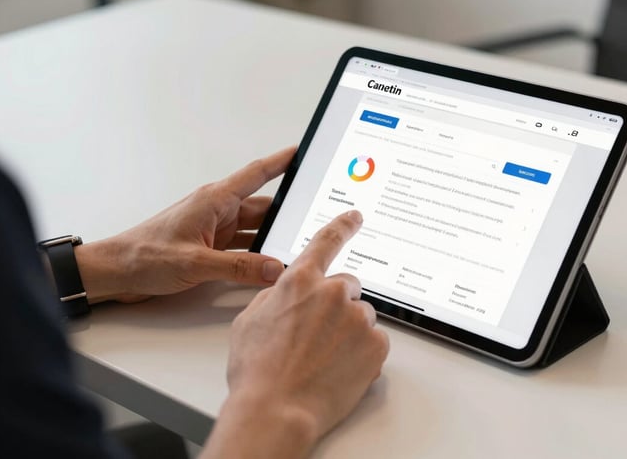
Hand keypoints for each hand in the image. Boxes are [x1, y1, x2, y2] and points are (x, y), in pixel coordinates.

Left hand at [74, 147, 295, 302]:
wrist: (116, 272)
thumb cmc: (144, 256)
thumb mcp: (195, 262)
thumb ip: (238, 267)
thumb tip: (275, 267)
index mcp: (214, 201)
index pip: (257, 174)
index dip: (282, 161)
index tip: (302, 152)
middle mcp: (217, 211)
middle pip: (263, 208)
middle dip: (288, 213)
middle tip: (315, 214)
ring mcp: (215, 229)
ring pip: (256, 230)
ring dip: (273, 238)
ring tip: (298, 246)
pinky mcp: (211, 247)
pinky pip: (244, 248)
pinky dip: (258, 255)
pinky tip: (271, 265)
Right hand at [201, 211, 389, 458]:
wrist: (276, 410)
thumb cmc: (257, 371)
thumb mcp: (250, 321)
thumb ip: (275, 296)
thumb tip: (287, 293)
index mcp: (300, 281)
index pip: (326, 241)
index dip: (342, 225)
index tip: (355, 216)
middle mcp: (334, 292)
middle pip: (348, 286)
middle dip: (337, 305)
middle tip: (319, 334)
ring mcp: (358, 318)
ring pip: (361, 316)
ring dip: (349, 330)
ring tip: (324, 358)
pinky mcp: (377, 344)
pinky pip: (374, 341)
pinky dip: (362, 353)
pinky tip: (339, 369)